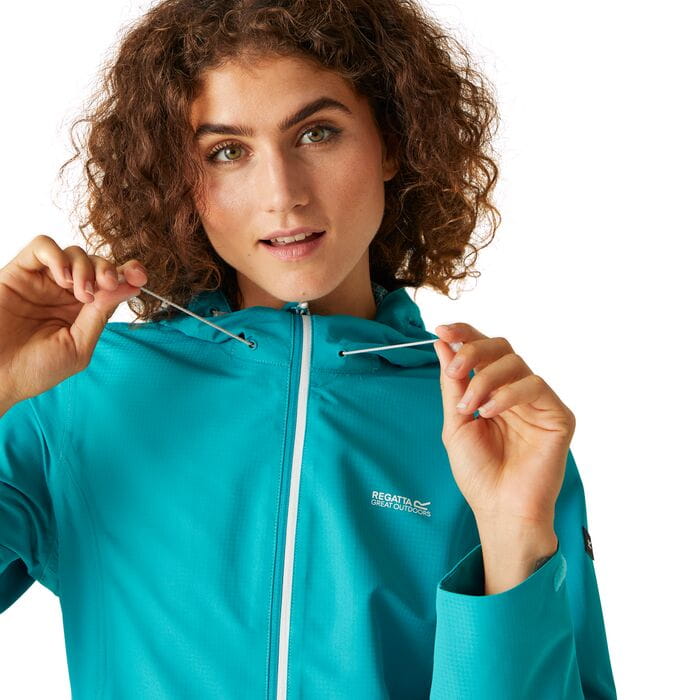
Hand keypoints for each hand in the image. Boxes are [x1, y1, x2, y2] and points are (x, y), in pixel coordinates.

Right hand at [0, 234, 147, 406]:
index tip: (140, 276)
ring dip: (85, 266)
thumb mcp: (78, 346)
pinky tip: (62, 278)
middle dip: (108, 269)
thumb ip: (100, 315)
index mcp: (84, 311)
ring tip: (80, 292)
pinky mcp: (19, 273)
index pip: (111, 282)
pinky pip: (42, 246)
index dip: (129, 273)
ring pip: (73, 252)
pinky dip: (58, 255)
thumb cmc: (34, 370)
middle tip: (106, 285)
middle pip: (96, 263)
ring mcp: (43, 281)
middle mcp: (65, 293)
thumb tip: (129, 287)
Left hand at [433, 323, 575, 530]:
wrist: (499, 508)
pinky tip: (489, 411)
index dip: (464, 334)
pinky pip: (535, 386)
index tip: (442, 330)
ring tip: (470, 406)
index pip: (482, 351)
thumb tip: (442, 343)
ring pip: (516, 363)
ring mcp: (538, 403)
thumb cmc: (478, 472)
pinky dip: (508, 394)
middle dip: (473, 351)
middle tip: (455, 370)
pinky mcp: (558, 415)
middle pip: (501, 347)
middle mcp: (515, 392)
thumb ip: (452, 383)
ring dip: (486, 378)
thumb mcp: (455, 422)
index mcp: (491, 391)